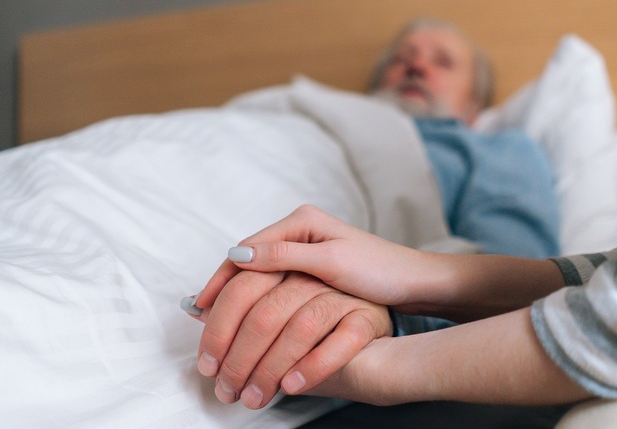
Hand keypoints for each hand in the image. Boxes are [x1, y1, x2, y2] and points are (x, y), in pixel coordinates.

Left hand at [186, 270, 391, 408]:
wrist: (379, 337)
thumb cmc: (322, 325)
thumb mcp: (277, 309)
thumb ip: (241, 304)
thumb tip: (195, 308)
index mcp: (287, 261)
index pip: (242, 285)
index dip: (218, 325)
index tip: (205, 360)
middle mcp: (314, 272)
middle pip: (266, 311)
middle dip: (239, 357)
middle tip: (226, 389)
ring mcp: (343, 294)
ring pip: (299, 328)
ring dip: (271, 369)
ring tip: (255, 397)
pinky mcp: (368, 316)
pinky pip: (339, 342)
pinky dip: (312, 366)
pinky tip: (292, 387)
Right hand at [198, 205, 439, 309]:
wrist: (414, 282)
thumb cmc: (380, 270)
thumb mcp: (331, 262)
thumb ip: (285, 256)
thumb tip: (238, 256)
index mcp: (302, 221)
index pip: (248, 247)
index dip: (222, 277)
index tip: (201, 305)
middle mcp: (299, 229)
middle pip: (248, 259)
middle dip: (223, 287)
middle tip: (200, 317)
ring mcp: (305, 246)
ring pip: (258, 271)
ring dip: (236, 294)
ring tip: (213, 322)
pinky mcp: (312, 264)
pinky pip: (273, 280)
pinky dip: (255, 297)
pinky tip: (243, 316)